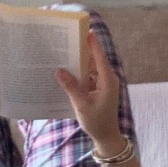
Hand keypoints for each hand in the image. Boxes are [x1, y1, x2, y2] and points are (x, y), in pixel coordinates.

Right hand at [55, 31, 123, 152]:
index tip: (85, 30)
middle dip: (83, 50)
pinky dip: (80, 72)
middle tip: (69, 39)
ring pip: (91, 67)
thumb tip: (59, 71)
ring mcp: (104, 83)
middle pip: (95, 59)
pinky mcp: (99, 89)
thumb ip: (71, 87)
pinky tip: (68, 70)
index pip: (99, 56)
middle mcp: (107, 79)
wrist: (106, 136)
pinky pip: (89, 76)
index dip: (92, 43)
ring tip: (65, 52)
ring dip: (80, 61)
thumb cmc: (96, 122)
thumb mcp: (81, 105)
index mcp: (107, 80)